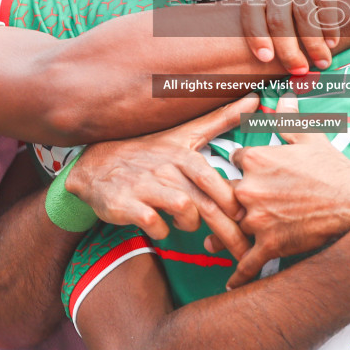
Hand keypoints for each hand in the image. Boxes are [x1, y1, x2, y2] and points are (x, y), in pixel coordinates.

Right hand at [66, 96, 257, 256]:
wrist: (95, 165)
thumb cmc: (148, 152)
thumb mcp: (183, 134)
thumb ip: (220, 120)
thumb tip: (254, 99)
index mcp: (183, 155)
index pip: (216, 181)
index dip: (233, 203)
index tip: (248, 220)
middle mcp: (166, 168)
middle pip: (206, 203)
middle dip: (228, 231)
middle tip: (242, 250)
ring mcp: (145, 186)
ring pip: (183, 210)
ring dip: (191, 224)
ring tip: (187, 224)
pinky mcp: (125, 204)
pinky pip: (153, 223)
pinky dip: (162, 231)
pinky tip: (162, 228)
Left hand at [211, 95, 349, 288]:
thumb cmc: (334, 169)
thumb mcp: (311, 138)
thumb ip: (289, 120)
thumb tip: (284, 98)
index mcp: (256, 159)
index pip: (231, 161)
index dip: (236, 168)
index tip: (239, 174)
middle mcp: (250, 189)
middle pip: (221, 196)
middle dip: (220, 202)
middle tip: (214, 207)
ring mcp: (258, 219)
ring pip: (227, 229)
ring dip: (219, 236)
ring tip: (211, 243)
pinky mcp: (270, 245)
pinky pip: (247, 263)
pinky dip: (238, 275)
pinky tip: (231, 284)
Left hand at [241, 0, 349, 72]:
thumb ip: (281, 8)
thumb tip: (268, 55)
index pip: (250, 6)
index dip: (255, 35)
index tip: (265, 59)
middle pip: (277, 13)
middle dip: (287, 47)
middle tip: (299, 69)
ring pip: (302, 9)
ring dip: (312, 41)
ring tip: (322, 60)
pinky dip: (329, 25)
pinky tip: (334, 41)